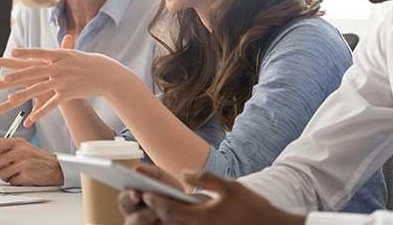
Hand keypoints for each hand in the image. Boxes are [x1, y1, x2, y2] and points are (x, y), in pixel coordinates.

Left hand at [0, 35, 131, 123]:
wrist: (105, 74)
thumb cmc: (88, 63)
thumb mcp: (72, 54)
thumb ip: (60, 49)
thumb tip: (54, 40)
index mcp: (56, 56)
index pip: (34, 55)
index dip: (18, 56)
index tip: (3, 56)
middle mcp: (56, 67)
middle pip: (29, 73)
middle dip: (10, 79)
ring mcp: (61, 81)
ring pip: (36, 90)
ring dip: (20, 97)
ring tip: (5, 103)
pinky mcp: (67, 93)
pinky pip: (50, 105)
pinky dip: (40, 113)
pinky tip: (29, 120)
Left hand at [0, 138, 63, 185]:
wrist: (58, 168)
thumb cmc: (40, 159)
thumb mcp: (25, 147)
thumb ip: (9, 149)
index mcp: (19, 142)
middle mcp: (20, 151)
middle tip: (2, 171)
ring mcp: (23, 163)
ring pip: (1, 173)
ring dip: (5, 177)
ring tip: (15, 174)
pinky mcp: (26, 175)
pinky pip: (11, 181)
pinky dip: (14, 182)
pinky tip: (22, 178)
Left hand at [120, 171, 305, 224]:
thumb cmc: (251, 207)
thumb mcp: (230, 186)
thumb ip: (205, 178)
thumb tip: (184, 172)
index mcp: (201, 217)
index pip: (168, 210)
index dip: (154, 200)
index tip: (144, 190)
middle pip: (167, 221)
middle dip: (153, 209)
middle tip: (141, 196)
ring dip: (162, 217)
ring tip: (151, 205)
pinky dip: (176, 221)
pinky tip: (171, 214)